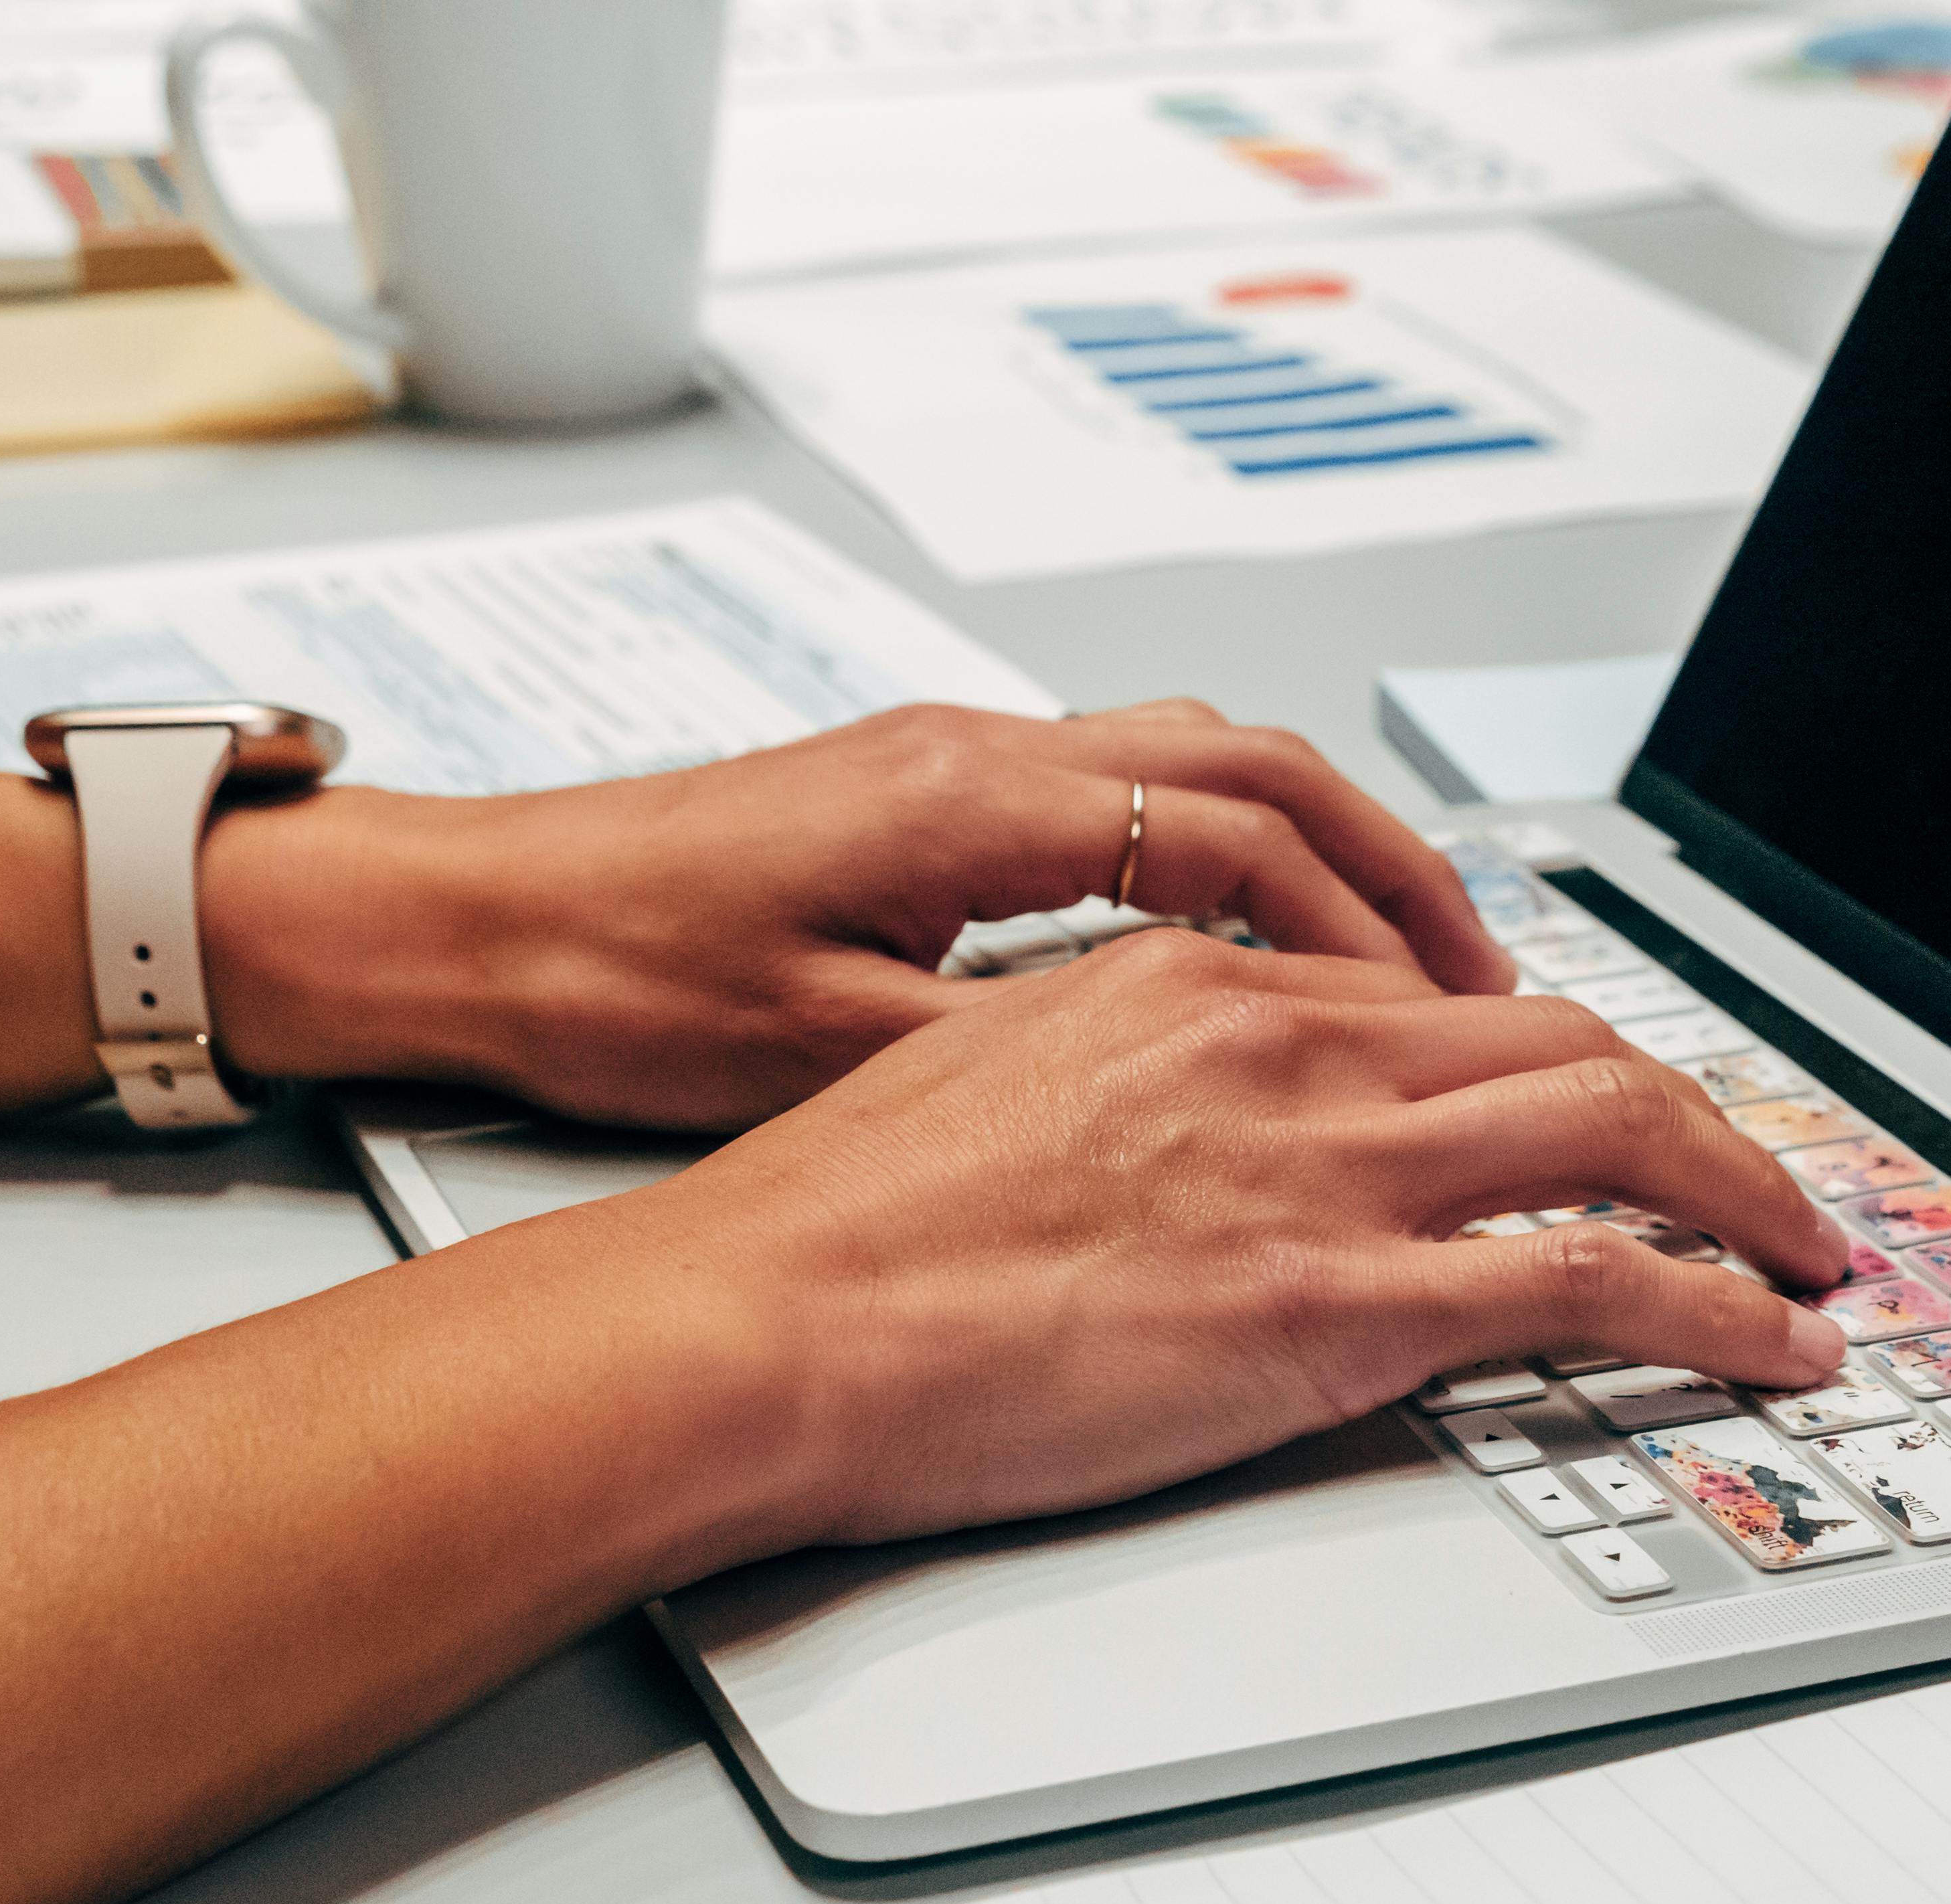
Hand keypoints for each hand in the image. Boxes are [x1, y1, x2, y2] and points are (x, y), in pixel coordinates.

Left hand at [200, 700, 1512, 1129]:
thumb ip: (1009, 1059)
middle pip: (1258, 767)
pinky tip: (1255, 952)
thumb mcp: (824, 1050)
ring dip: (1321, 856)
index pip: (1235, 831)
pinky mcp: (930, 797)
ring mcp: (959, 763)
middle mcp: (980, 754)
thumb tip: (1162, 1103)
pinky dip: (1231, 861)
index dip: (1364, 923)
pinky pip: (1135, 798)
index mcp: (969, 804)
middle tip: (1484, 980)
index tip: (1447, 1014)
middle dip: (1392, 870)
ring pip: (1204, 765)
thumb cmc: (608, 980)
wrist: (466, 922)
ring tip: (1398, 966)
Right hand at [652, 930, 1852, 1543]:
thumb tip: (1180, 1127)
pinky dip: (1720, 1310)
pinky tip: (1772, 1346)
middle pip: (1566, 1041)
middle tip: (1749, 1178)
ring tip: (1807, 1259)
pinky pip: (1601, 1281)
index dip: (1543, 1064)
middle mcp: (1289, 1043)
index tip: (1594, 1117)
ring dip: (1748, 1194)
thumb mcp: (987, 1090)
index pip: (1430, 1004)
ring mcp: (1330, 1167)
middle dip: (1689, 1111)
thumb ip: (1119, 1083)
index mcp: (1200, 984)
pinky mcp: (1348, 1301)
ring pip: (1623, 1129)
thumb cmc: (835, 1234)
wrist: (767, 1318)